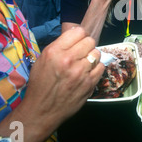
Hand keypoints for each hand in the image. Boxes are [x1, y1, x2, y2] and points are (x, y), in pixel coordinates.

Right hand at [15, 27, 104, 141]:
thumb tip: (76, 35)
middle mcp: (69, 59)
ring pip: (97, 53)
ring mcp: (81, 72)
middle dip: (86, 46)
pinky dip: (96, 69)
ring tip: (84, 64)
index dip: (79, 36)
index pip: (79, 31)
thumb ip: (59, 46)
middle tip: (81, 53)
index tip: (78, 42)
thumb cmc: (40, 85)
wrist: (42, 110)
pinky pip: (101, 67)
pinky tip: (88, 73)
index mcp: (55, 51)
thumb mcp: (42, 59)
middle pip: (90, 41)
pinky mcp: (90, 83)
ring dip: (92, 57)